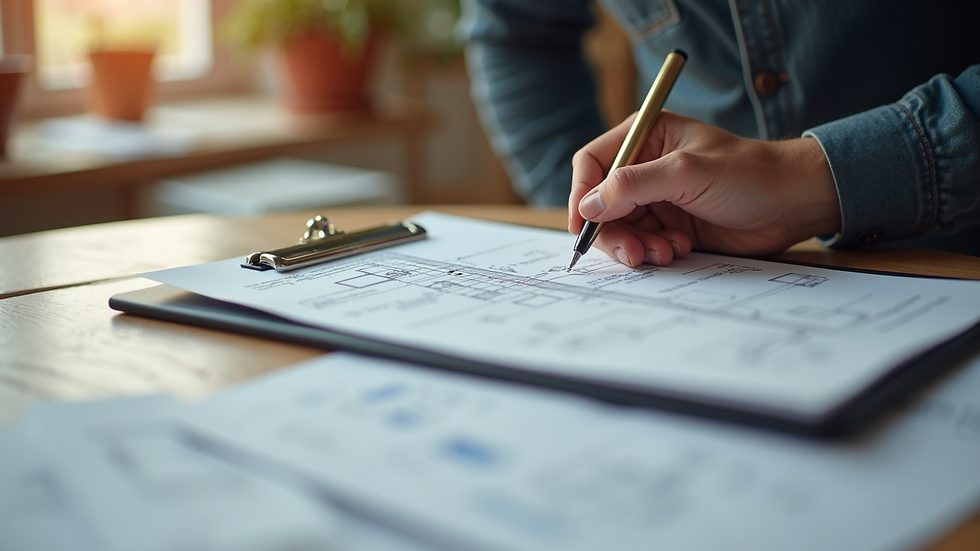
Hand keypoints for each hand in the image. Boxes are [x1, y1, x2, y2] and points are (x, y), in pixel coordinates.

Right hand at [568, 111, 840, 266]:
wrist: (793, 204)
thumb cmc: (749, 173)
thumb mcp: (686, 173)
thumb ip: (633, 186)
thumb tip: (588, 205)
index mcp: (645, 137)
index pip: (593, 163)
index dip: (582, 193)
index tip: (584, 225)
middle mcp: (645, 167)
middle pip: (601, 203)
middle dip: (613, 231)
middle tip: (634, 253)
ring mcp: (656, 199)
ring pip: (620, 229)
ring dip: (637, 246)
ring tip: (666, 252)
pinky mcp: (669, 226)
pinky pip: (642, 244)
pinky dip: (654, 252)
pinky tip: (680, 249)